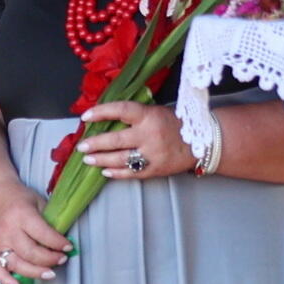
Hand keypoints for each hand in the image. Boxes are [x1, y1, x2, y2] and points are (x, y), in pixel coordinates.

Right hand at [0, 190, 69, 283]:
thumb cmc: (17, 198)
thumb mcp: (38, 201)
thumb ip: (49, 221)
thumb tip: (63, 240)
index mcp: (21, 214)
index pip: (43, 234)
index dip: (58, 243)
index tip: (68, 247)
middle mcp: (8, 230)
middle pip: (30, 253)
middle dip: (49, 259)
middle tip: (62, 259)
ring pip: (16, 264)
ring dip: (35, 272)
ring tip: (50, 273)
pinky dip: (6, 281)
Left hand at [71, 101, 191, 183]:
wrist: (202, 142)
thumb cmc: (174, 124)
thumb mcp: (156, 112)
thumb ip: (134, 115)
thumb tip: (105, 119)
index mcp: (149, 116)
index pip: (120, 110)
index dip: (101, 112)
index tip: (85, 116)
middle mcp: (149, 135)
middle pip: (116, 140)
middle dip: (95, 143)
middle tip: (81, 146)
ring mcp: (152, 154)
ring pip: (121, 159)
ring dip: (101, 159)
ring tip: (88, 159)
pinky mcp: (155, 169)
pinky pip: (131, 173)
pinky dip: (116, 173)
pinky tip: (105, 171)